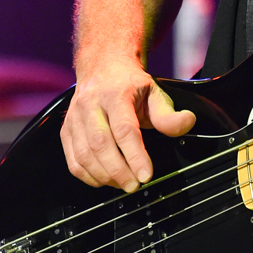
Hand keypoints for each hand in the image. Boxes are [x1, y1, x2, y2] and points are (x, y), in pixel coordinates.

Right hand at [60, 59, 196, 190]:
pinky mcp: (66, 130)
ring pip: (84, 155)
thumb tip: (187, 123)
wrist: (102, 67)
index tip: (146, 175)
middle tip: (135, 185)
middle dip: (119, 171)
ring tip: (124, 183)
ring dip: (104, 176)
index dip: (135, 156)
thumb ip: (168, 114)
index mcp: (115, 94)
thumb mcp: (155, 93)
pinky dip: (88, 176)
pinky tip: (106, 179)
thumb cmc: (130, 85)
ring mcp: (74, 118)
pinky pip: (73, 160)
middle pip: (100, 144)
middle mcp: (90, 104)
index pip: (124, 129)